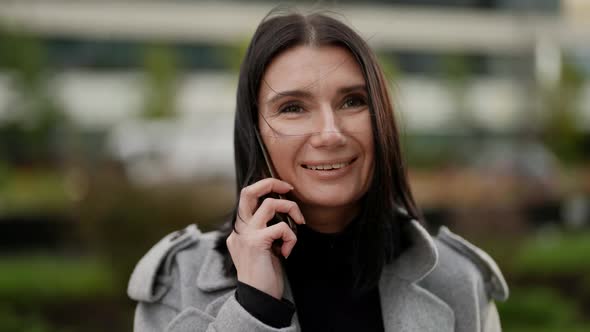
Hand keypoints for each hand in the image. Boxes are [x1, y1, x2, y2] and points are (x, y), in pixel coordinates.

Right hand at [226, 178, 304, 299]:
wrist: (259, 298)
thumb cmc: (265, 274)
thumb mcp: (263, 248)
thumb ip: (265, 230)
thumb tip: (283, 211)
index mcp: (239, 230)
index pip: (248, 197)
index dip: (266, 188)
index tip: (285, 191)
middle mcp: (239, 230)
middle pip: (248, 191)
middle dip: (271, 182)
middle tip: (289, 188)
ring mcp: (245, 235)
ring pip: (270, 204)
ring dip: (291, 209)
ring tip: (298, 223)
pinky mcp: (256, 243)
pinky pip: (282, 227)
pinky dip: (291, 237)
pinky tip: (287, 251)